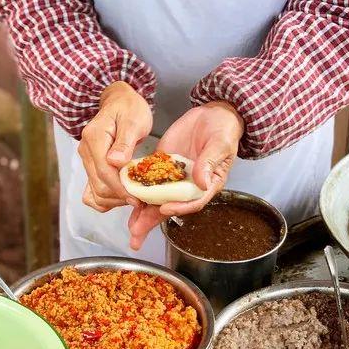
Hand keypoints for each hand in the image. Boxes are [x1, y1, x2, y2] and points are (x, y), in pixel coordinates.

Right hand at [79, 81, 152, 211]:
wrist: (119, 102)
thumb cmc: (129, 108)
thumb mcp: (133, 120)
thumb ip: (125, 142)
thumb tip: (115, 162)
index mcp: (94, 138)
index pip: (104, 172)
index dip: (120, 188)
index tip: (136, 197)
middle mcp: (86, 151)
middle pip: (98, 185)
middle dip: (119, 196)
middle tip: (140, 199)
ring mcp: (87, 160)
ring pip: (95, 192)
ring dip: (114, 200)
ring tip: (133, 197)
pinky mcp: (91, 166)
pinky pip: (92, 191)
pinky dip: (106, 198)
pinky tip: (121, 196)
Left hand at [128, 101, 243, 248]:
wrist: (213, 115)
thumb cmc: (223, 131)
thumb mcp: (220, 144)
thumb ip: (209, 162)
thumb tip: (201, 182)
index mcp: (207, 184)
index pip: (193, 202)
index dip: (179, 207)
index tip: (165, 208)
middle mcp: (188, 186)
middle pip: (169, 207)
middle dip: (152, 221)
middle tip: (136, 233)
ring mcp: (173, 177)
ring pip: (156, 198)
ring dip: (141, 213)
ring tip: (130, 227)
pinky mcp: (162, 165)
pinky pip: (148, 180)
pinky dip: (136, 189)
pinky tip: (124, 197)